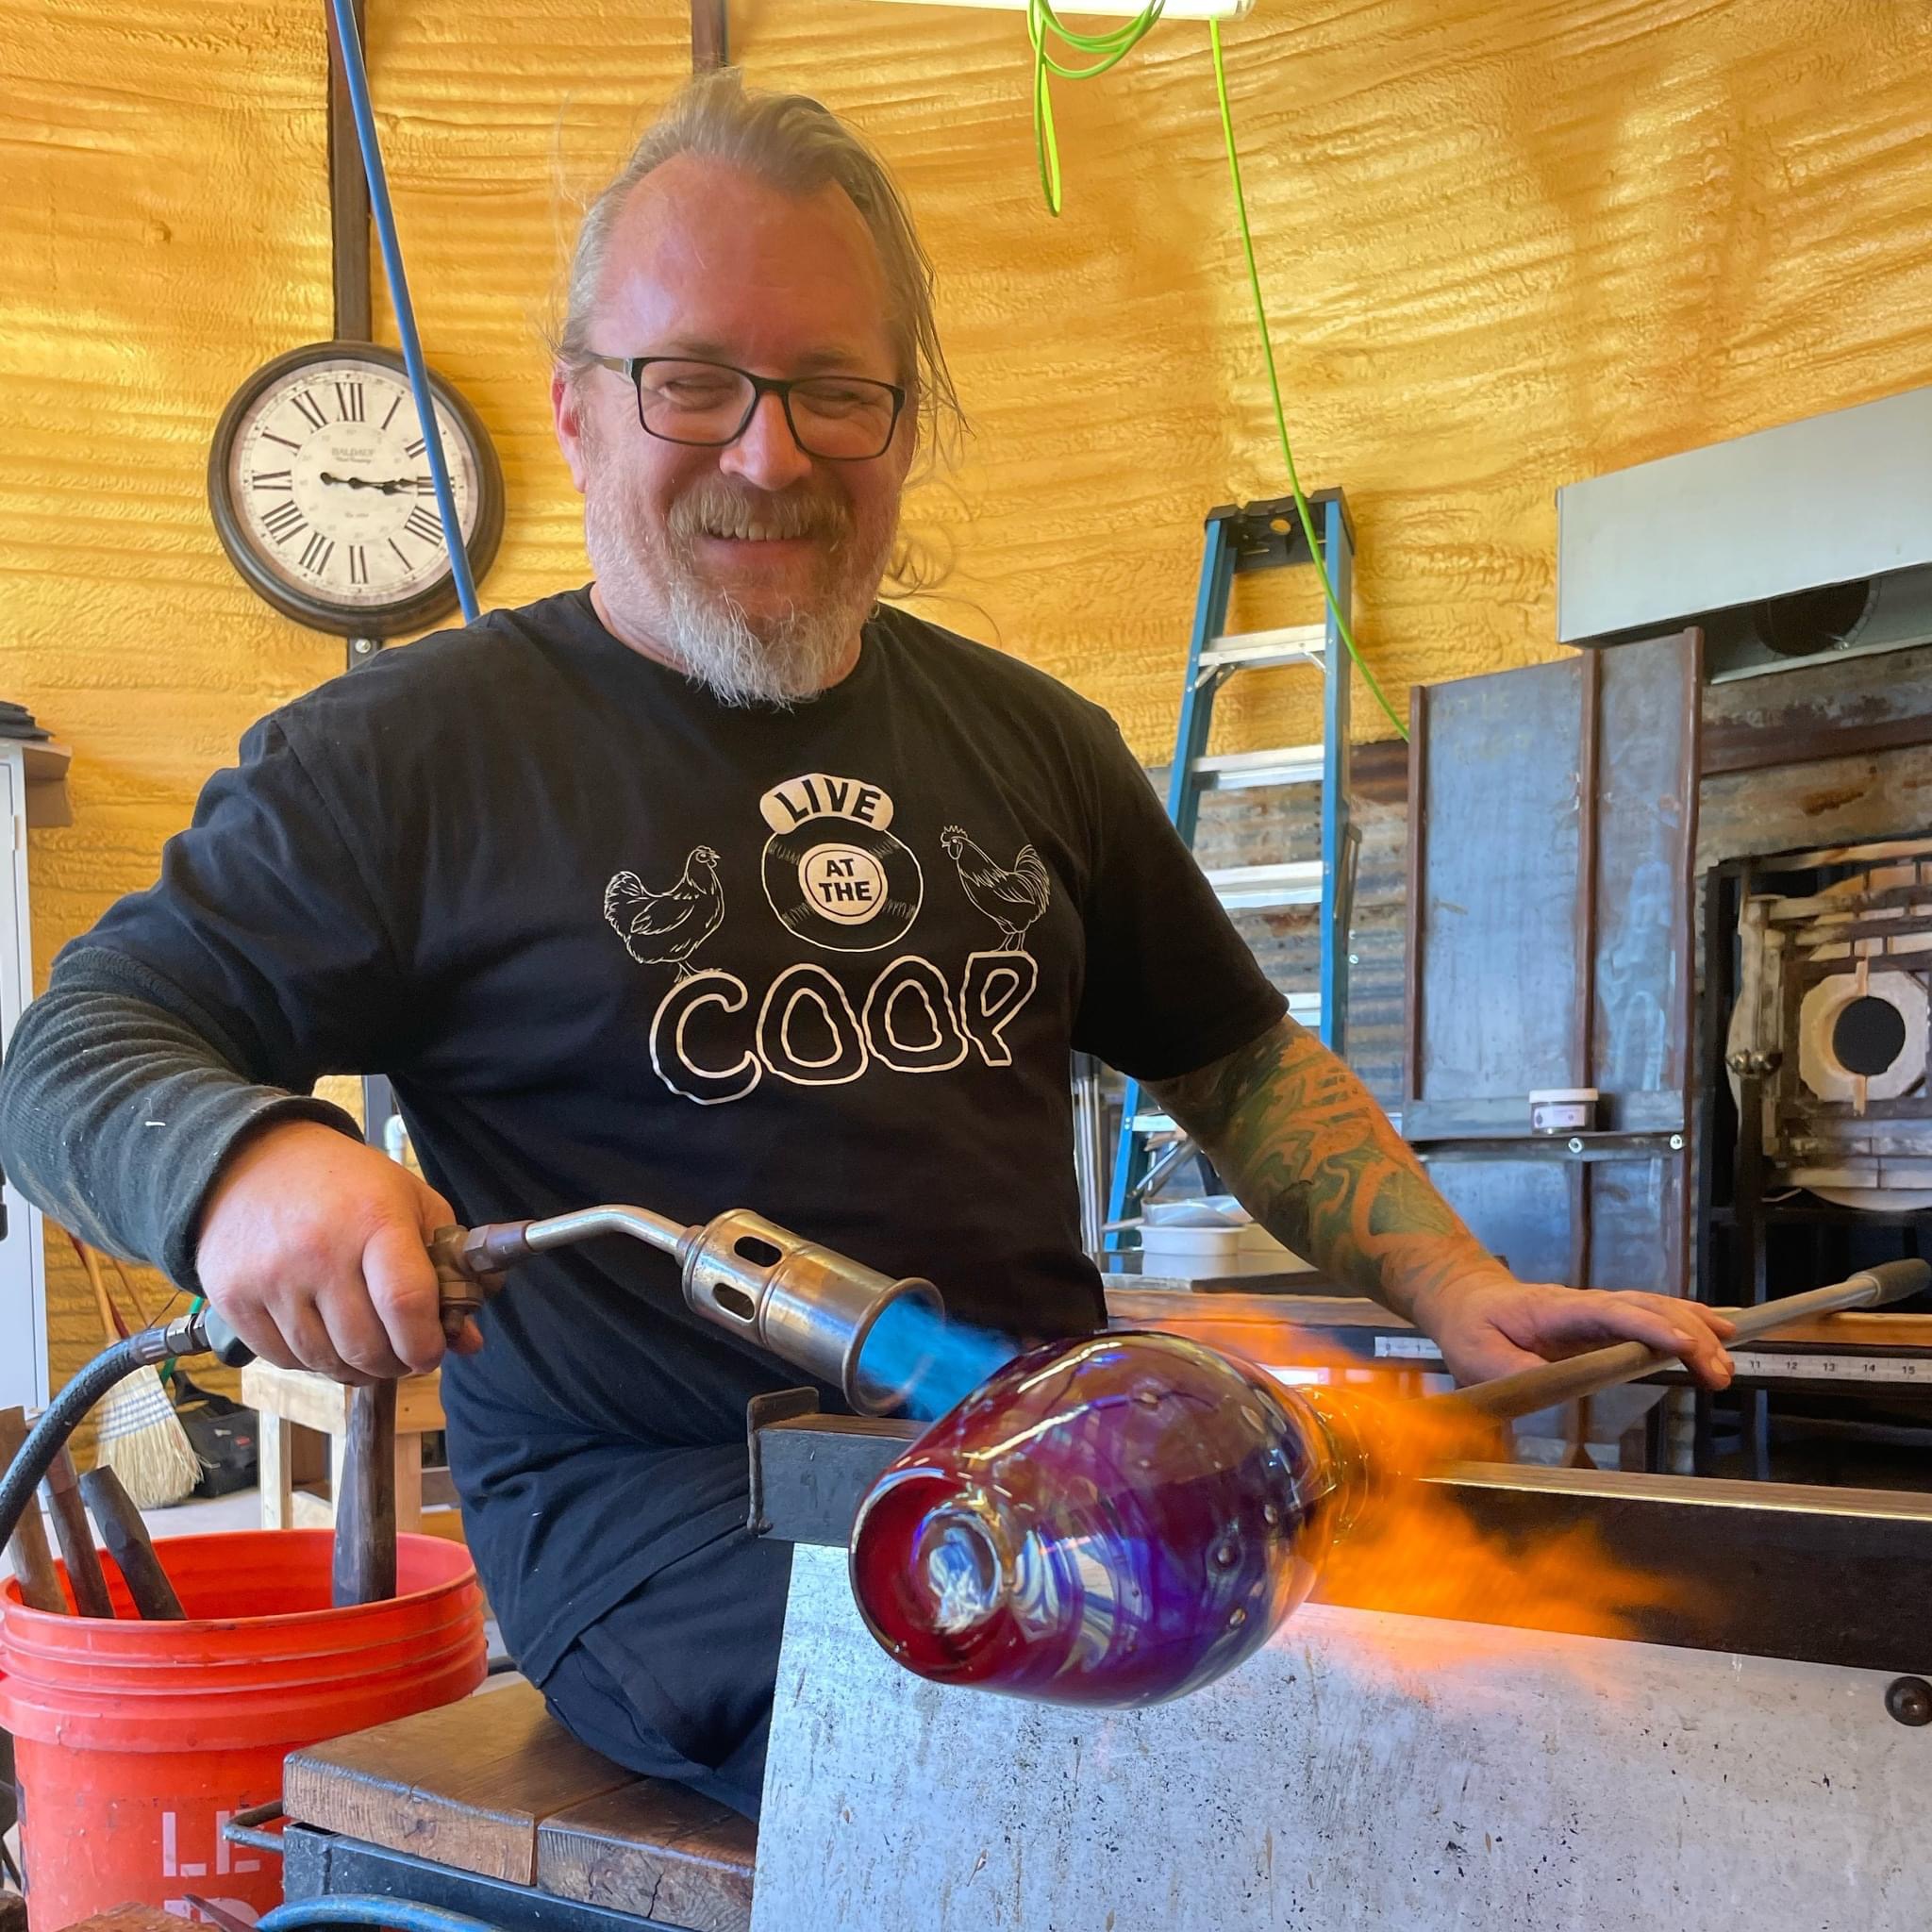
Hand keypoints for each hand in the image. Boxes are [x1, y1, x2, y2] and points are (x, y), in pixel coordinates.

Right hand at [195, 1118, 482, 1383]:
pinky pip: (283, 1360)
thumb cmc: (348, 1184)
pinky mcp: (233, 1299)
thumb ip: (448, 1270)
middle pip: (365, 1346)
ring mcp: (271, 1278)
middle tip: (402, 1353)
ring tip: (366, 1346)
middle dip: (396, 1363)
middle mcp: (319, 1251)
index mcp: (374, 1220)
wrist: (253, 1161)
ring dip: (355, 1368)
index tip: (433, 1350)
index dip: (427, 1343)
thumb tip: (467, 1341)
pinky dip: (312, 1361)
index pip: (406, 1302)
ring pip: (325, 1361)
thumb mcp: (411, 1203)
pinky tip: (325, 1335)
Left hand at [1415, 1267, 1734, 1389]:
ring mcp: (1598, 1310)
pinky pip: (1653, 1317)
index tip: (1685, 1347)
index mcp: (1554, 1309)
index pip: (1610, 1313)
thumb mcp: (1478, 1357)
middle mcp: (1584, 1304)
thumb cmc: (1473, 1329)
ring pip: (1655, 1309)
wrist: (1467, 1301)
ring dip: (1695, 1331)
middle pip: (1645, 1309)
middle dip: (1687, 1335)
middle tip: (1719, 1371)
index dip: (1649, 1327)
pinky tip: (1719, 1334)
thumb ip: (1513, 1372)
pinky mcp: (1605, 1323)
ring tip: (1728, 1361)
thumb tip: (1549, 1387)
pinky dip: (1689, 1323)